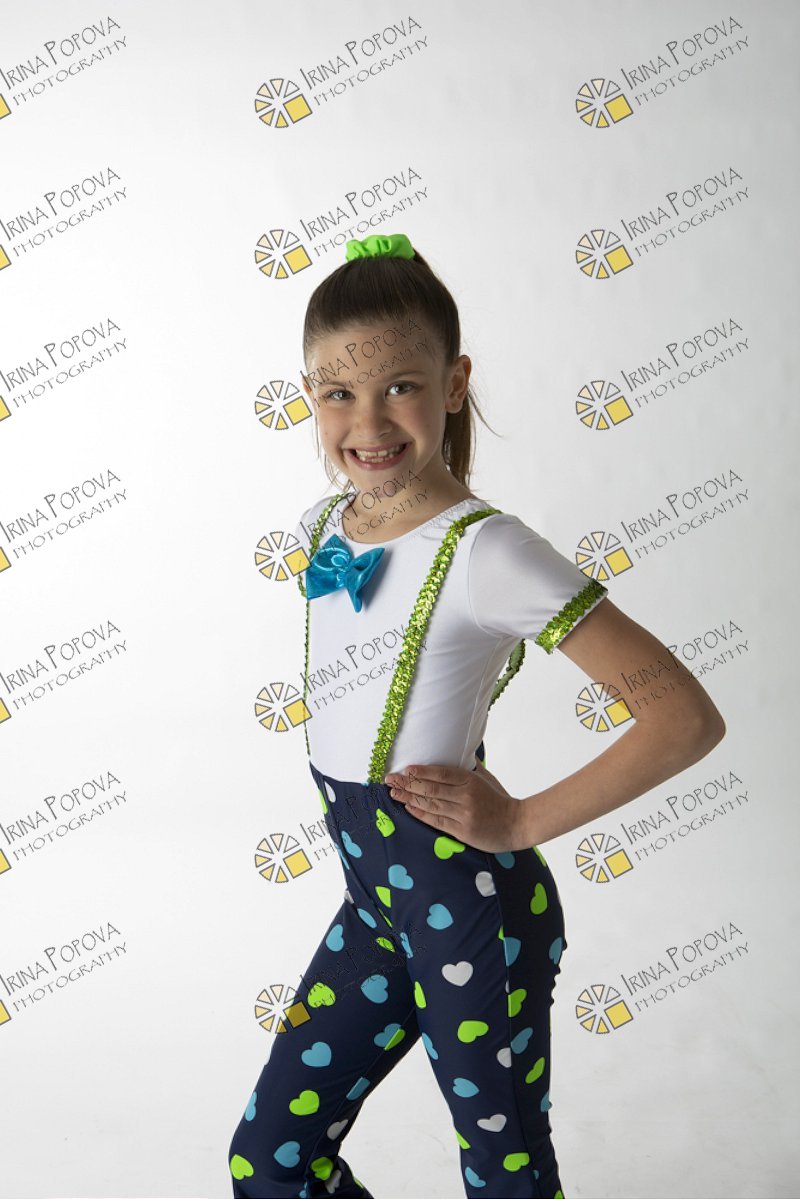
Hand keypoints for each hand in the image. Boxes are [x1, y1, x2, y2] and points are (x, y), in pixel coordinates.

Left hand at [384, 759, 533, 853]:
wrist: (517, 824)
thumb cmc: (500, 799)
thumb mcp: (487, 778)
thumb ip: (471, 767)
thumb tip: (459, 753)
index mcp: (470, 781)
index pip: (441, 773)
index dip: (421, 771)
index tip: (405, 770)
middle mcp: (465, 796)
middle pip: (431, 788)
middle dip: (408, 784)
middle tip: (390, 780)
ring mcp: (463, 814)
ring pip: (430, 804)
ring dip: (409, 798)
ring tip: (394, 793)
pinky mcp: (462, 831)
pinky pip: (437, 821)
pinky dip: (421, 814)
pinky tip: (409, 808)